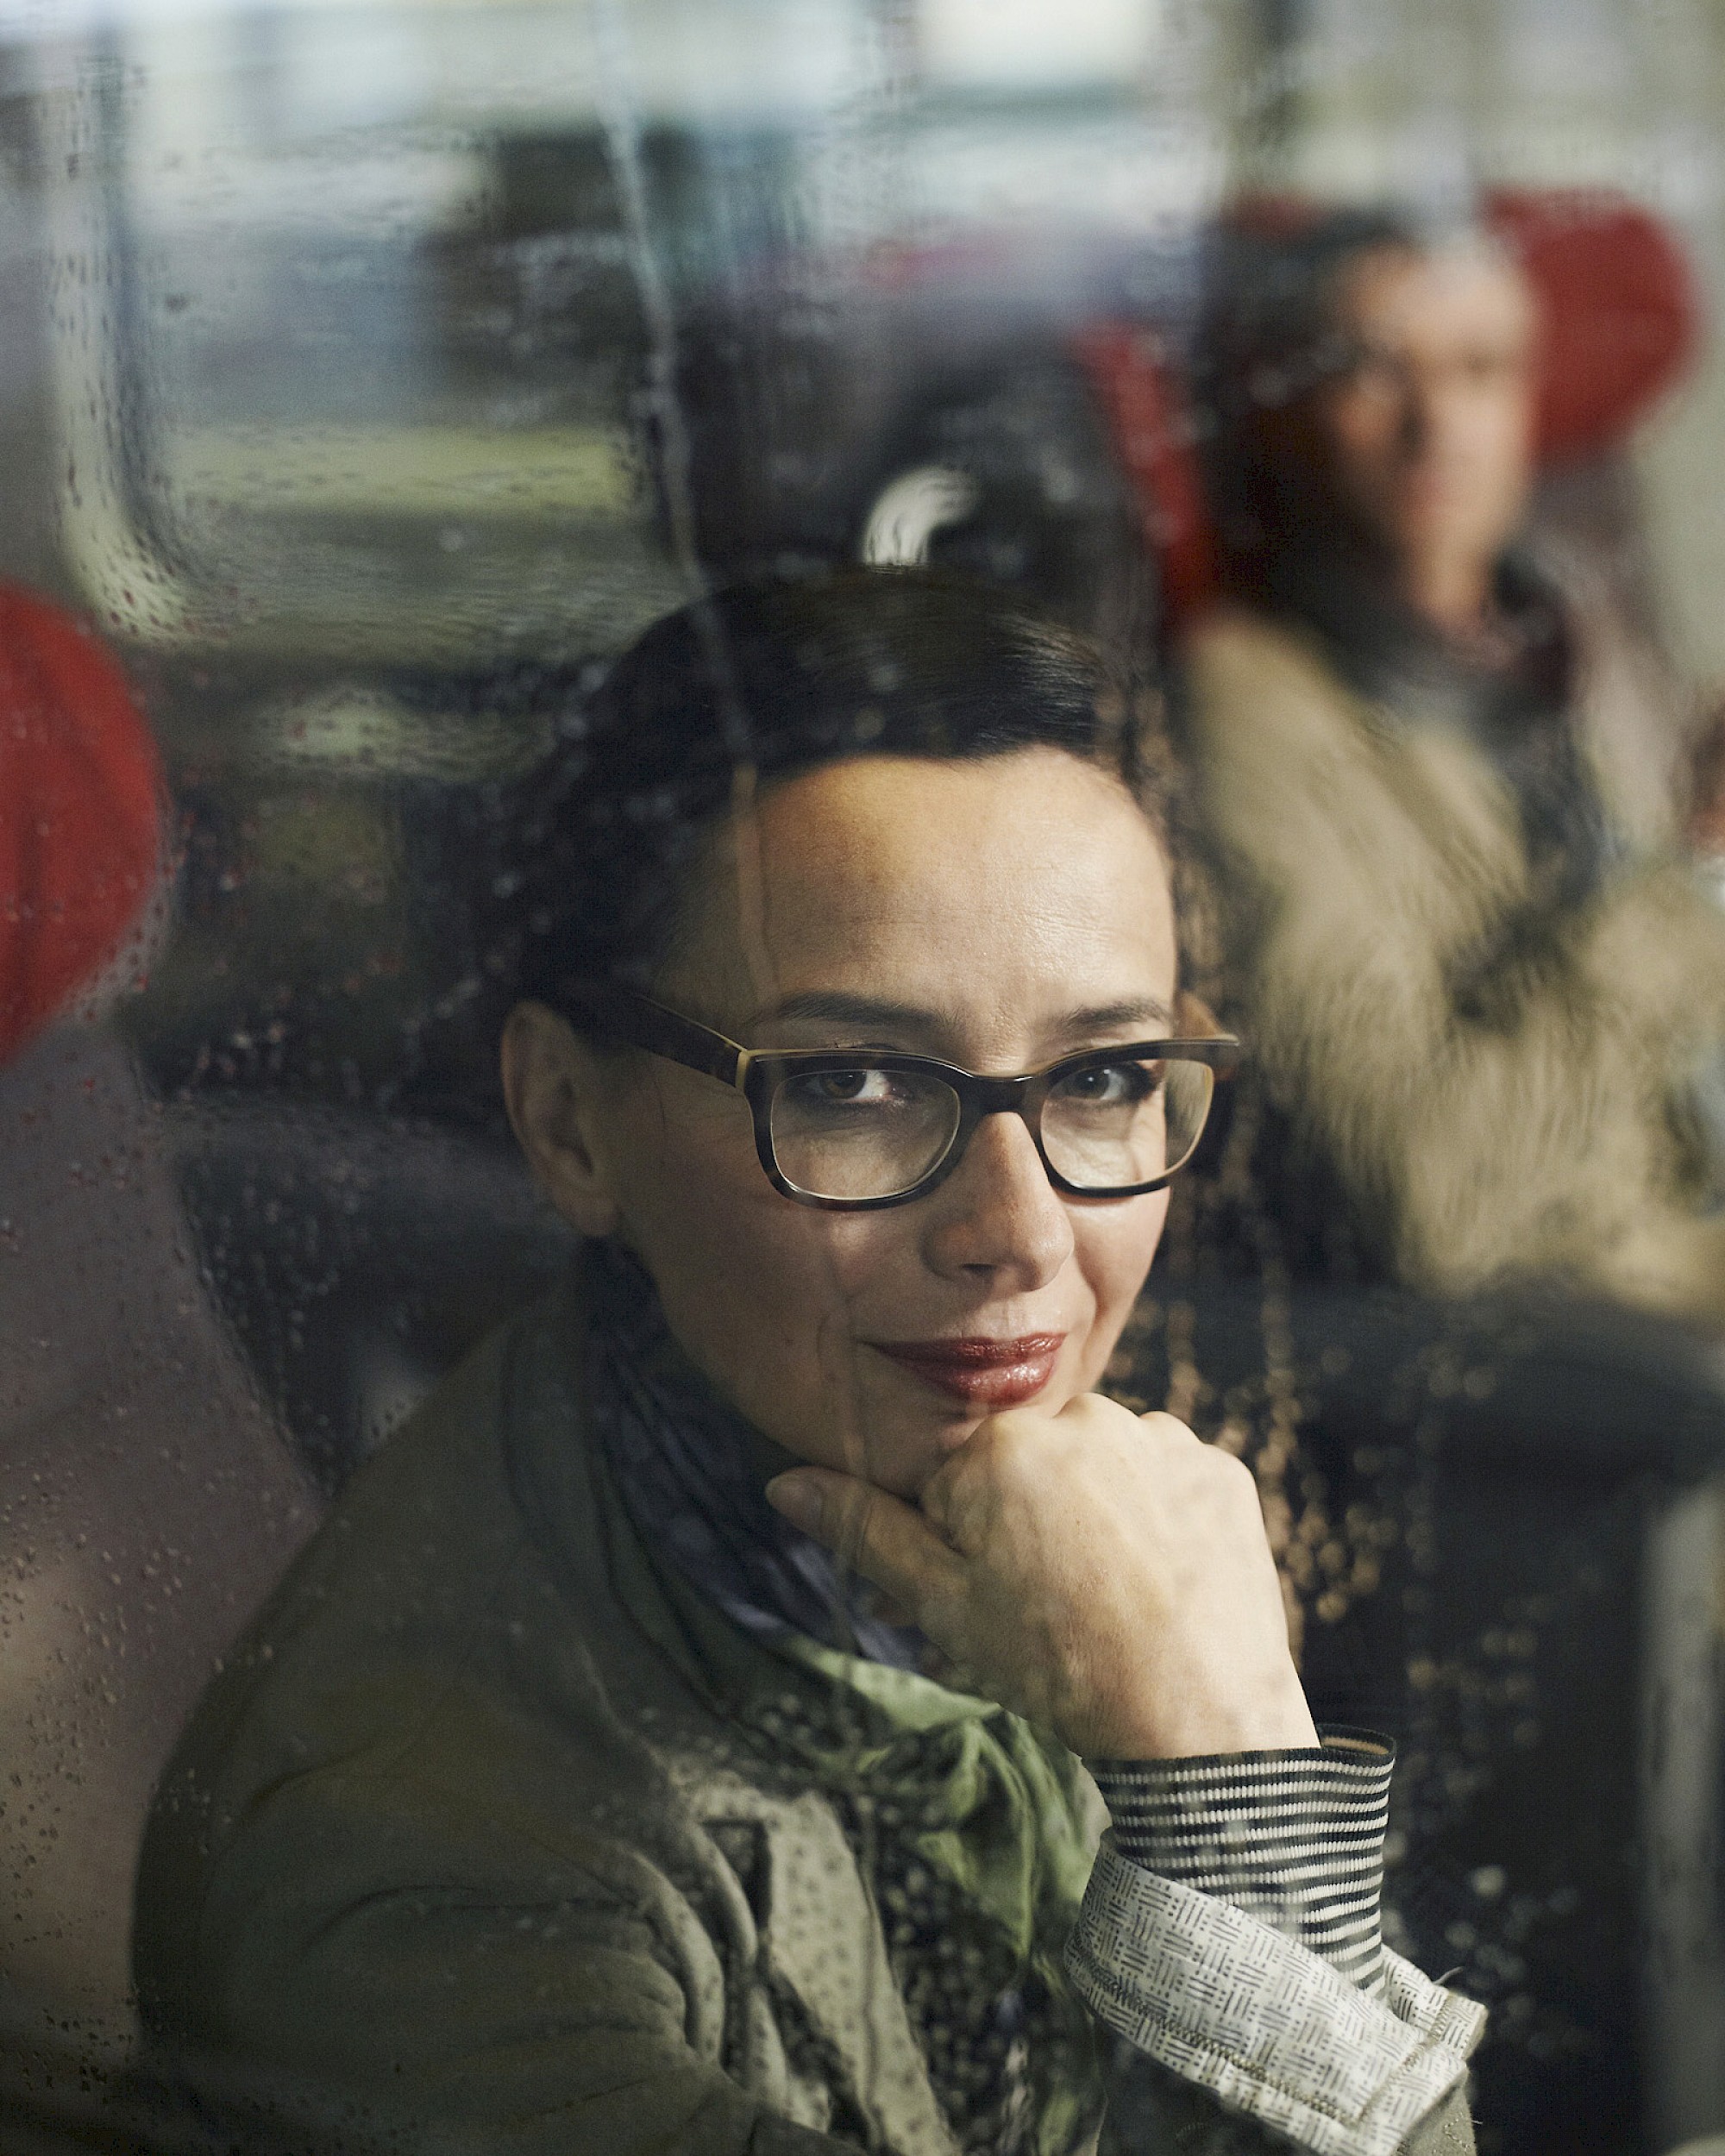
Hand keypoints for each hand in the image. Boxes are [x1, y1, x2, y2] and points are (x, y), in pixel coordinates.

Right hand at [766, 1395, 1316, 1759]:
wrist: (1201, 1729)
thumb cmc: (1059, 1669)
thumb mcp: (945, 1608)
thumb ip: (867, 1532)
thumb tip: (784, 1482)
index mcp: (1002, 1445)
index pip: (954, 1480)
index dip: (955, 1545)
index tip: (976, 1598)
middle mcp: (1085, 1416)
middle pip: (1027, 1466)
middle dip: (1020, 1525)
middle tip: (1039, 1611)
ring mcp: (1163, 1439)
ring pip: (1097, 1467)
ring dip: (1088, 1516)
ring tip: (1105, 1604)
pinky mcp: (1222, 1468)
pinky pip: (1166, 1479)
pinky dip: (1155, 1520)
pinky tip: (1155, 1584)